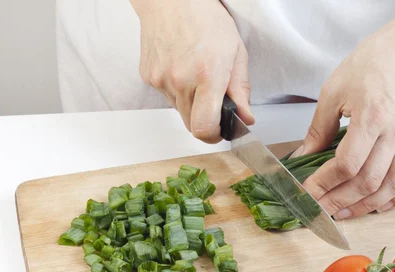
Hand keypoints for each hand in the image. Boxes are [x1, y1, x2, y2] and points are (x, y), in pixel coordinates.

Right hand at [132, 0, 253, 142]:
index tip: (221, 130)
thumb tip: (245, 118)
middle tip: (214, 102)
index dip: (214, 135)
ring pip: (180, 111)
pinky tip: (182, 68)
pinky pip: (167, 96)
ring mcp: (161, 80)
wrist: (171, 0)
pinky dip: (177, 90)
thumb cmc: (206, 20)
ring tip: (197, 76)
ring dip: (192, 104)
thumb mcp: (236, 52)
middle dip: (205, 120)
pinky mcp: (148, 77)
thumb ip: (241, 90)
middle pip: (192, 125)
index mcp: (207, 75)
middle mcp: (181, 81)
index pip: (204, 127)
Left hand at [295, 29, 394, 218]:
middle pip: (369, 181)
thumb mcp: (332, 93)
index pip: (348, 164)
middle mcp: (394, 134)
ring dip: (366, 206)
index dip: (325, 183)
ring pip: (392, 186)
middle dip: (340, 201)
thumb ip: (318, 130)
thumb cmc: (366, 68)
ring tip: (343, 213)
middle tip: (319, 209)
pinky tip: (379, 206)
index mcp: (372, 118)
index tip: (308, 192)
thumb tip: (300, 159)